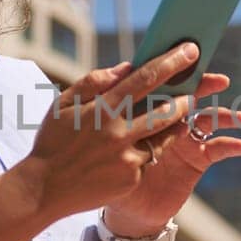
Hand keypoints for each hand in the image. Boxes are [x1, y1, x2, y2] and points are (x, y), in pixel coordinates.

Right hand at [21, 42, 210, 222]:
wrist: (43, 190)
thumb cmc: (52, 142)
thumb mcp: (63, 104)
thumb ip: (94, 82)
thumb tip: (125, 67)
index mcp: (102, 109)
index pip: (145, 78)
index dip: (171, 62)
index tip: (190, 49)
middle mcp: (118, 132)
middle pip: (166, 108)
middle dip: (187, 93)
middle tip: (198, 85)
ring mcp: (127, 158)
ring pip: (165, 134)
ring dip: (178, 120)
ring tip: (184, 109)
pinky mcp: (132, 178)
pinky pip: (150, 158)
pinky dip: (154, 147)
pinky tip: (153, 141)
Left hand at [103, 72, 240, 235]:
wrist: (124, 207)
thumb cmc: (108, 169)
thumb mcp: (102, 135)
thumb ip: (108, 101)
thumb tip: (123, 69)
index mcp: (149, 109)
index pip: (165, 84)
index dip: (177, 71)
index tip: (189, 58)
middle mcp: (171, 120)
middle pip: (191, 96)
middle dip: (206, 87)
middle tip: (220, 80)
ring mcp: (186, 138)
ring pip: (208, 120)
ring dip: (225, 115)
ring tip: (240, 117)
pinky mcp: (197, 160)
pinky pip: (217, 150)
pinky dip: (232, 146)